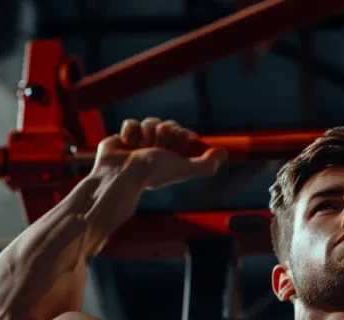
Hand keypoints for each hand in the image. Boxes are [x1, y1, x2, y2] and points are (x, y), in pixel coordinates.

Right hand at [93, 118, 227, 189]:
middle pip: (168, 124)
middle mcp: (159, 149)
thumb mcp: (183, 169)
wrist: (119, 173)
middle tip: (158, 146)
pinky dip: (130, 132)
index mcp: (175, 157)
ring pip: (150, 121)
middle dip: (164, 132)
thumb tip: (224, 154)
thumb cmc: (152, 173)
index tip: (182, 142)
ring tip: (140, 148)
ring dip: (147, 133)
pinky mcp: (124, 137)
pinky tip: (127, 144)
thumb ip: (205, 164)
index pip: (184, 133)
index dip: (182, 135)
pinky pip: (131, 122)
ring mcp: (141, 143)